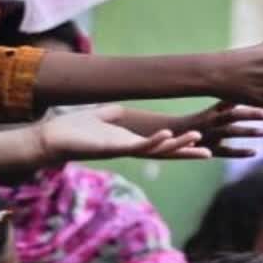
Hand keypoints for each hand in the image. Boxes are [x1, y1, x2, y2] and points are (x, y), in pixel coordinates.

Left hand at [37, 105, 210, 162]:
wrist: (53, 138)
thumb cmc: (74, 128)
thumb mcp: (102, 116)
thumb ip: (116, 113)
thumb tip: (123, 109)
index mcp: (130, 140)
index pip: (161, 144)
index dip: (180, 145)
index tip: (202, 143)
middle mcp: (131, 148)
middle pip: (166, 152)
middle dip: (187, 152)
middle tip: (210, 153)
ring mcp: (123, 149)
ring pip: (158, 150)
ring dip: (178, 145)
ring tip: (198, 139)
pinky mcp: (113, 149)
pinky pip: (138, 146)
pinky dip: (154, 141)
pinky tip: (168, 135)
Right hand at [176, 102, 262, 157]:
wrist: (172, 136)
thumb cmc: (199, 121)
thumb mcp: (213, 110)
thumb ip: (230, 104)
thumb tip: (250, 90)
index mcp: (212, 110)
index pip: (231, 101)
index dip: (247, 98)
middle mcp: (212, 121)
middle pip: (233, 116)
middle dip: (252, 114)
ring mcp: (211, 136)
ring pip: (230, 132)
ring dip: (248, 131)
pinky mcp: (210, 150)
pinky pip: (226, 152)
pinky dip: (240, 153)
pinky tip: (254, 152)